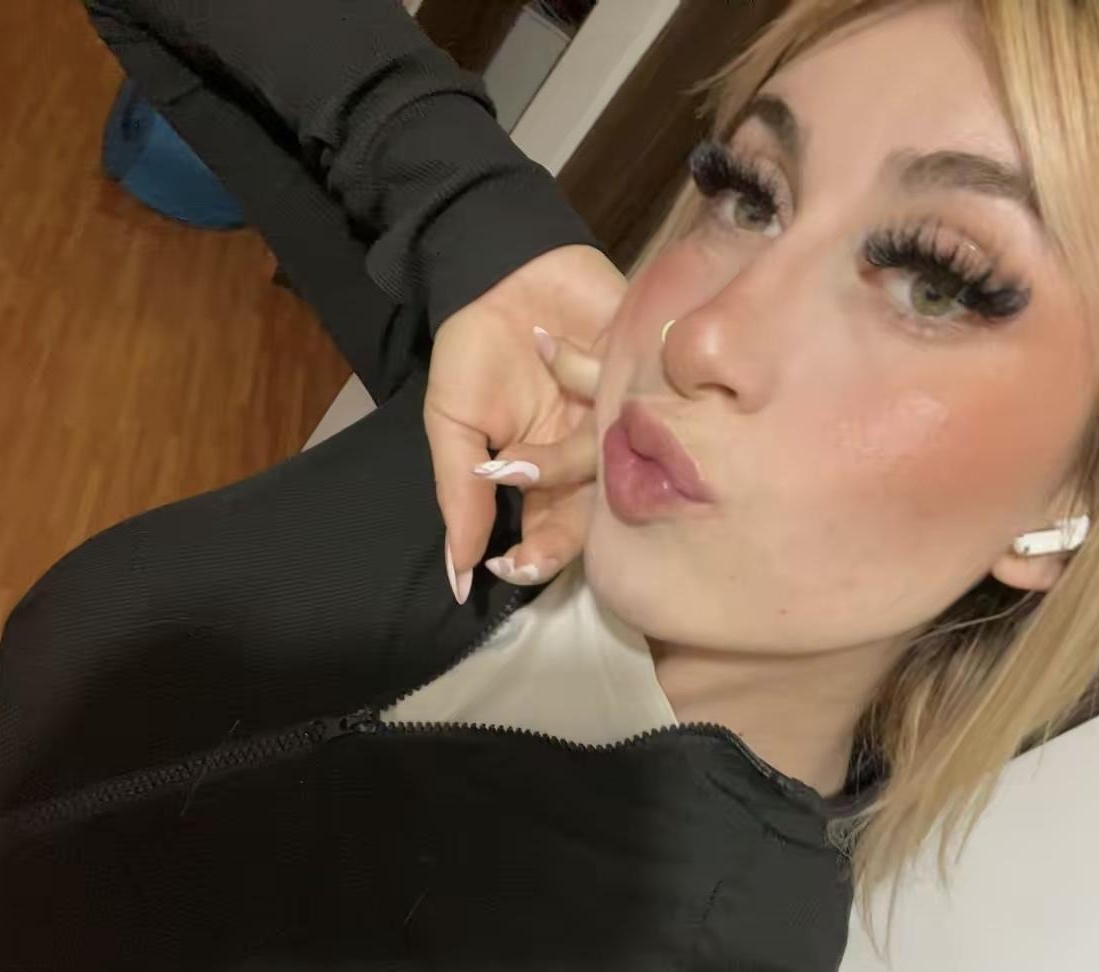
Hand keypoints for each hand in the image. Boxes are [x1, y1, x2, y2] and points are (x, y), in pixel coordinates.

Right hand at [427, 244, 623, 601]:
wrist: (503, 269)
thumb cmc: (474, 349)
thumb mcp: (453, 425)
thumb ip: (459, 496)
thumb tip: (457, 576)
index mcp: (547, 476)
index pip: (552, 534)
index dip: (537, 557)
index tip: (510, 565)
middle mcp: (591, 456)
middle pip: (596, 518)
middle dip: (563, 538)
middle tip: (533, 549)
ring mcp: (623, 418)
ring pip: (612, 463)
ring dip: (562, 457)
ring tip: (518, 447)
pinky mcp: (646, 375)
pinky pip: (636, 398)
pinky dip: (586, 378)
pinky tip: (552, 354)